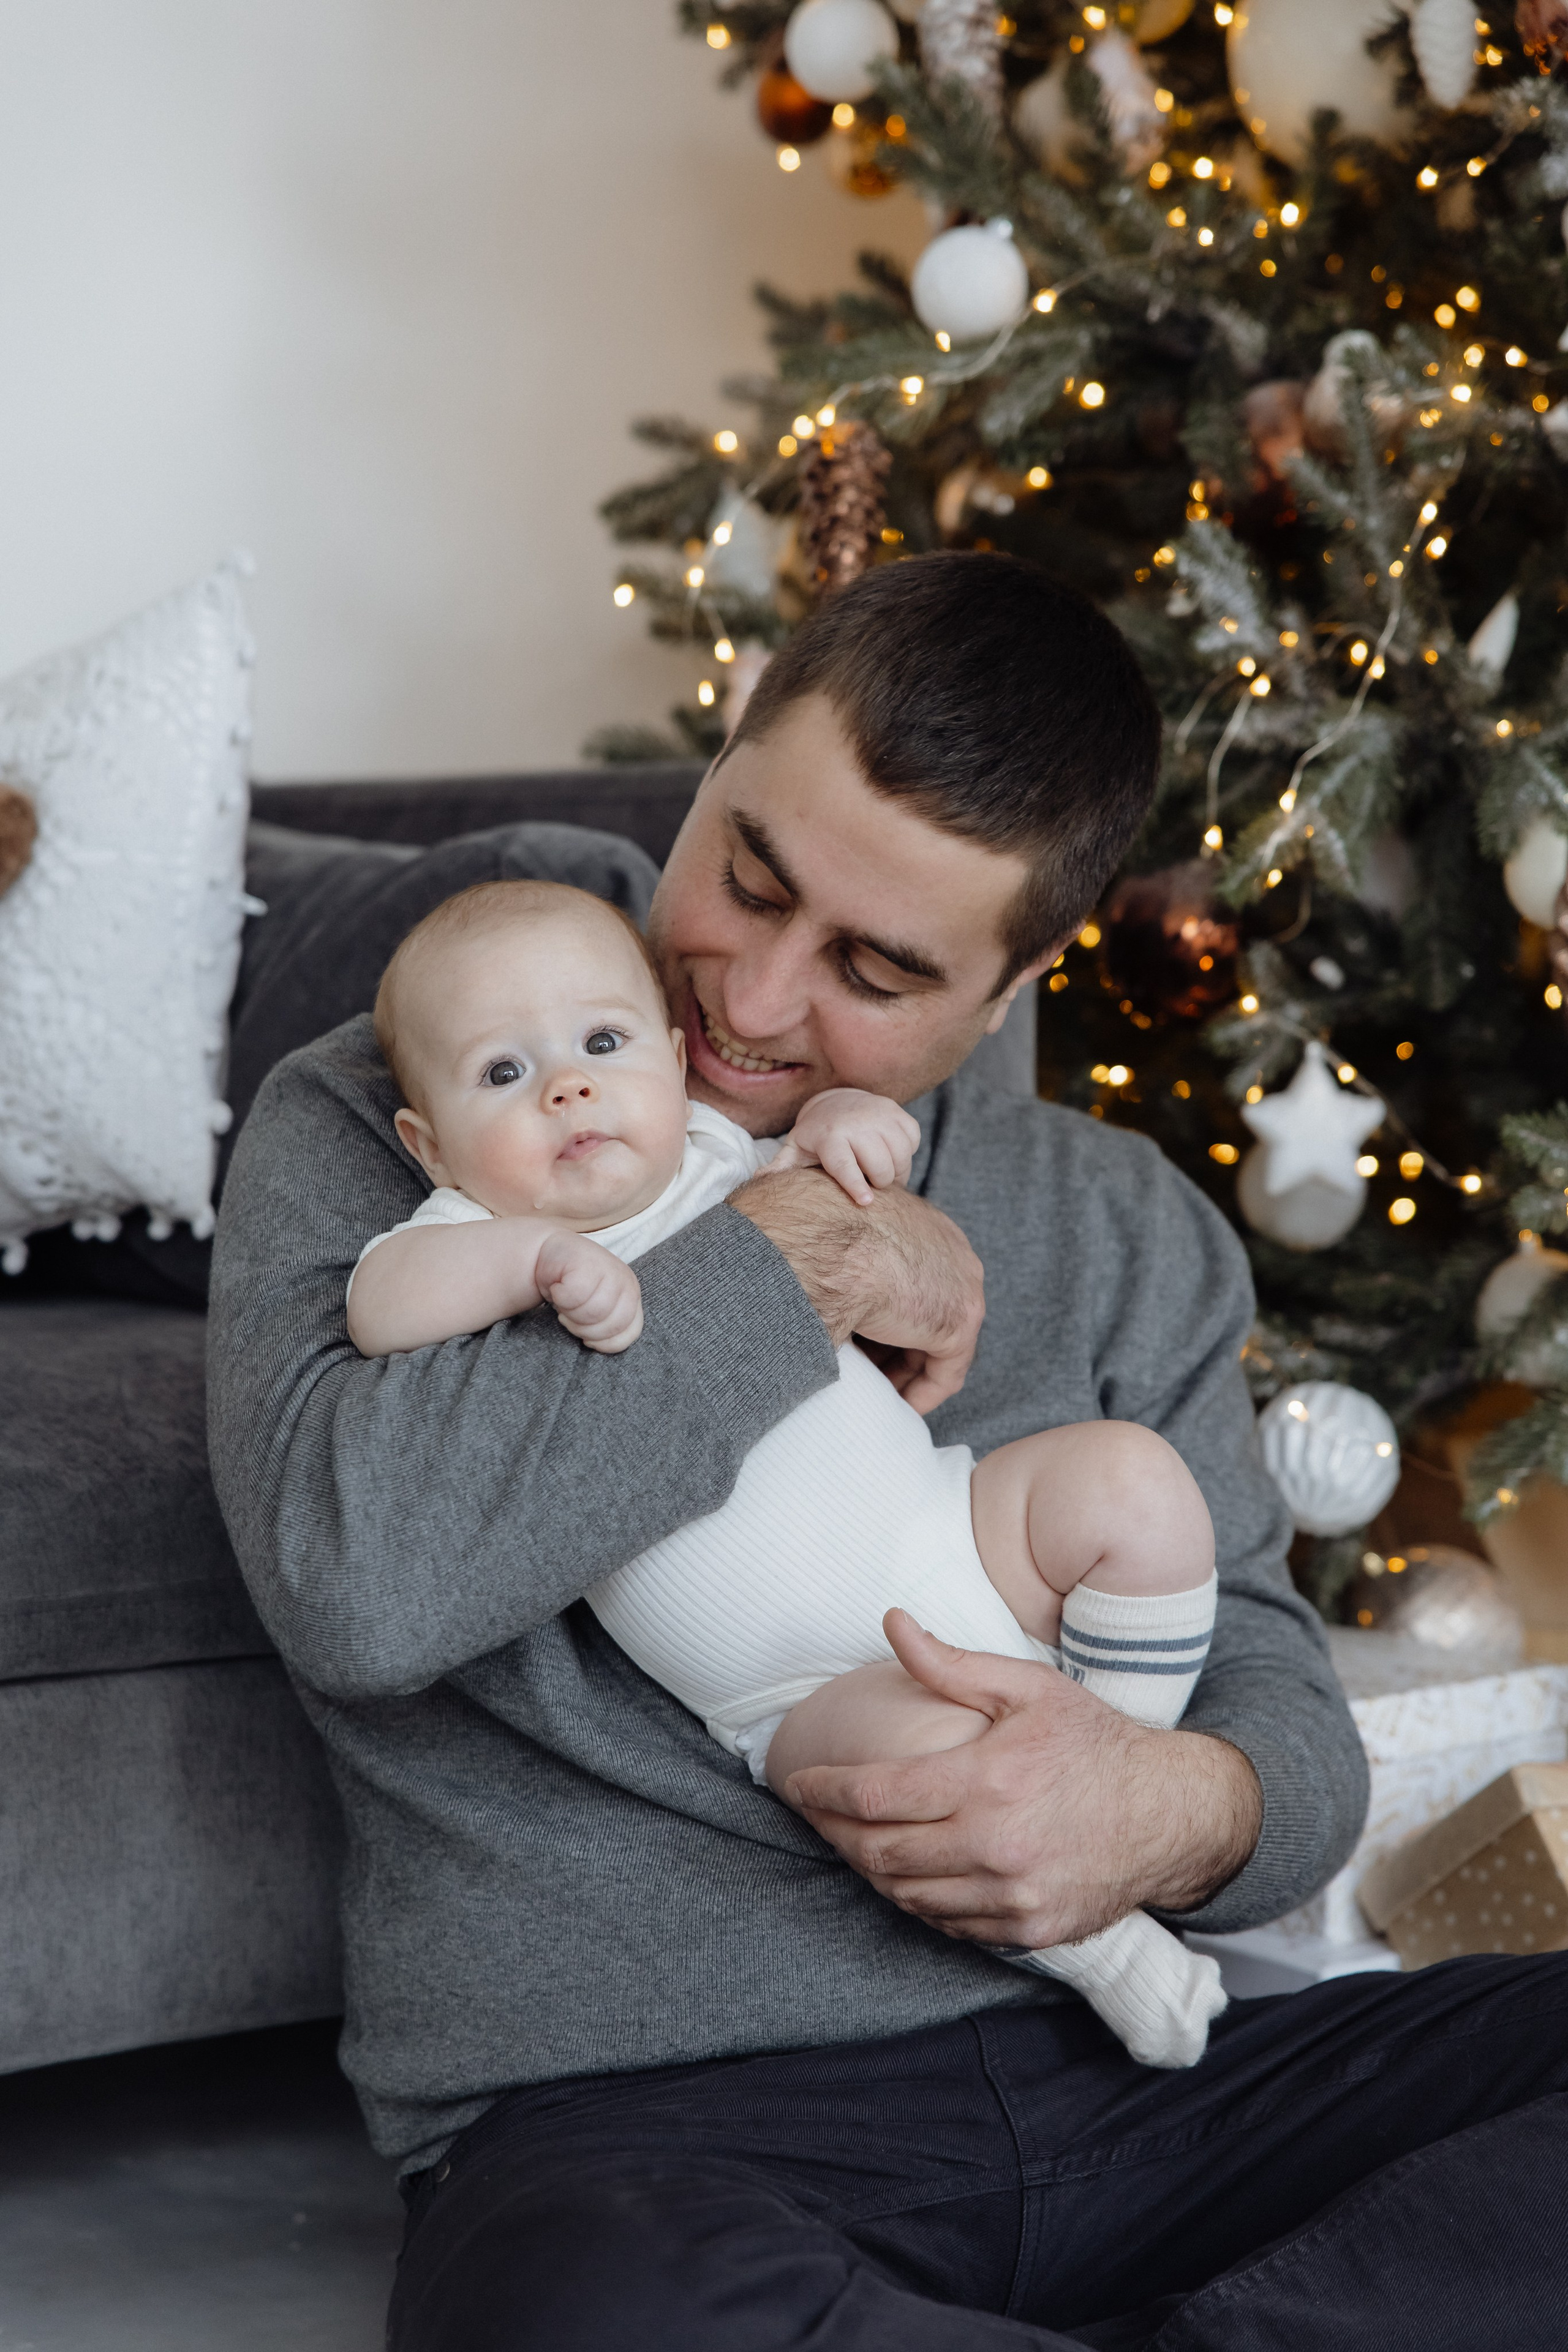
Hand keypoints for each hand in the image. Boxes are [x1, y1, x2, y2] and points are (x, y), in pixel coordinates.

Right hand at [536, 1231, 643, 1353]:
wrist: (554, 1254)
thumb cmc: (576, 1287)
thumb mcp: (598, 1309)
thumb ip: (609, 1325)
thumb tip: (600, 1346)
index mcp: (632, 1297)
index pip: (630, 1332)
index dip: (605, 1343)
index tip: (587, 1339)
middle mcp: (626, 1282)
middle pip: (611, 1325)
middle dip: (584, 1329)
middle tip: (570, 1317)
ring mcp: (610, 1270)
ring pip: (593, 1312)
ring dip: (570, 1313)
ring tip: (565, 1303)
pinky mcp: (587, 1261)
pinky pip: (574, 1296)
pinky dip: (560, 1297)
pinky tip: (558, 1288)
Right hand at [729, 1170, 984, 1413]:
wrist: (819, 1243)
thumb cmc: (805, 1237)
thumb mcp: (823, 1247)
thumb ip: (832, 1267)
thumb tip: (803, 1293)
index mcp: (913, 1221)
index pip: (909, 1278)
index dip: (883, 1316)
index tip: (859, 1343)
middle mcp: (947, 1245)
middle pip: (927, 1311)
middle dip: (897, 1348)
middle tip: (867, 1375)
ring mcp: (960, 1281)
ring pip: (937, 1342)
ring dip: (906, 1374)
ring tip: (875, 1396)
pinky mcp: (959, 1319)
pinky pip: (946, 1370)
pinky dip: (923, 1393)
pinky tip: (898, 1410)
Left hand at [772, 1088, 920, 1206]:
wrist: (838, 1102)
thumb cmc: (816, 1137)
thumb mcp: (797, 1150)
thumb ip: (781, 1167)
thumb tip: (759, 1181)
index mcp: (830, 1135)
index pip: (845, 1164)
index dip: (855, 1184)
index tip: (866, 1202)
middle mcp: (857, 1123)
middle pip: (881, 1169)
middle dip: (879, 1184)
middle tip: (869, 1183)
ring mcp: (881, 1115)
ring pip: (901, 1159)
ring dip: (896, 1172)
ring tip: (879, 1171)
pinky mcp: (900, 1113)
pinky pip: (913, 1143)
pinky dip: (906, 1153)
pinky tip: (889, 1151)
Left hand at [781, 1610, 1262, 1945]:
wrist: (1169, 1813)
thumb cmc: (1093, 1741)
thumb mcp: (1027, 1687)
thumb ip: (951, 1663)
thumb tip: (892, 1623)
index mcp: (986, 1780)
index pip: (873, 1796)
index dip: (822, 1792)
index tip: (795, 1781)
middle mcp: (995, 1845)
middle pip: (878, 1852)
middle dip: (832, 1832)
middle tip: (813, 1812)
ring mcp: (1012, 1896)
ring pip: (906, 1895)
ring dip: (869, 1869)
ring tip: (852, 1838)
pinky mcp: (1028, 1930)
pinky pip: (947, 1923)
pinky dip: (917, 1900)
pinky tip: (908, 1872)